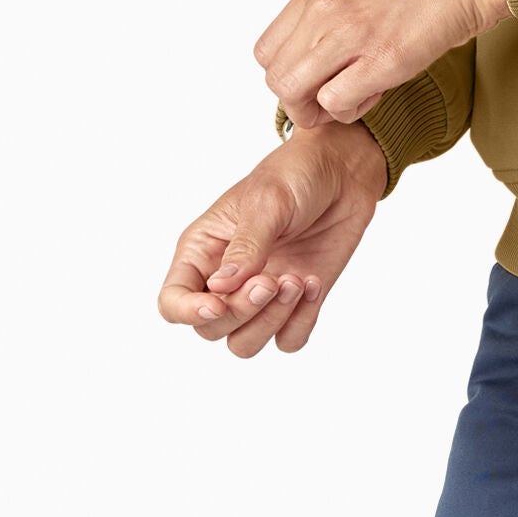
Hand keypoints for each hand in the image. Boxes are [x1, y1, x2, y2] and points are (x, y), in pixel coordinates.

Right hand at [156, 119, 386, 357]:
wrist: (344, 173)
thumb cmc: (297, 175)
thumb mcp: (268, 201)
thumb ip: (245, 246)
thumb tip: (219, 288)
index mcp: (203, 249)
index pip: (173, 300)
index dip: (188, 312)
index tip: (217, 305)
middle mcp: (226, 279)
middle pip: (211, 328)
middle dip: (241, 311)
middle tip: (272, 280)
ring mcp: (260, 294)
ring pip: (244, 343)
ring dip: (271, 321)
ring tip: (297, 281)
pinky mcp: (295, 302)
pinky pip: (288, 341)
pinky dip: (301, 323)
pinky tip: (314, 284)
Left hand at [255, 0, 506, 127]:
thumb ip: (328, 14)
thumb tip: (312, 57)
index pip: (268, 50)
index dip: (288, 74)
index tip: (315, 79)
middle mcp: (323, 8)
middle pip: (276, 76)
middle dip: (298, 100)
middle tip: (329, 100)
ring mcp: (350, 33)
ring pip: (294, 92)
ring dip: (319, 109)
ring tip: (352, 97)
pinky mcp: (381, 59)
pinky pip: (335, 102)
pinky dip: (350, 110)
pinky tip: (375, 93)